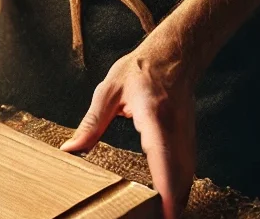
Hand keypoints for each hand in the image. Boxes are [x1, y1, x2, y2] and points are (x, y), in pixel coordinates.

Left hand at [59, 49, 195, 218]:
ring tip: (160, 217)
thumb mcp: (107, 92)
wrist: (173, 56)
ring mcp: (187, 136)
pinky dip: (180, 189)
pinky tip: (170, 203)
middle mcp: (176, 131)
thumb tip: (70, 149)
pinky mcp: (189, 140)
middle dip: (171, 205)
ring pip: (187, 177)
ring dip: (177, 200)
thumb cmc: (139, 70)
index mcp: (155, 117)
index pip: (163, 159)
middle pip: (180, 177)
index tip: (164, 213)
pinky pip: (187, 170)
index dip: (166, 189)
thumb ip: (91, 124)